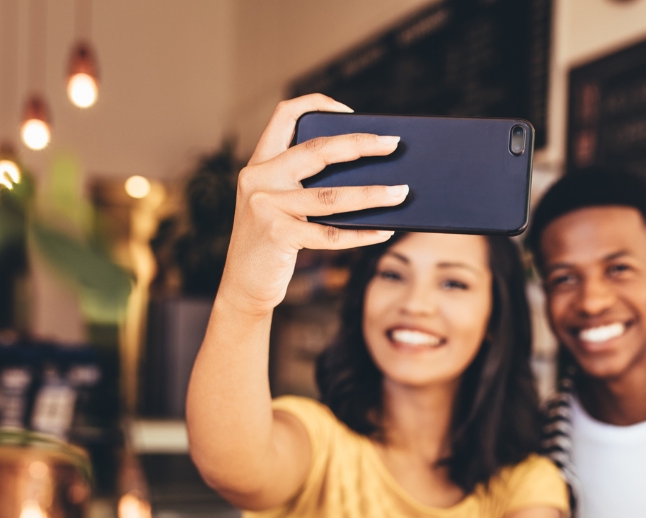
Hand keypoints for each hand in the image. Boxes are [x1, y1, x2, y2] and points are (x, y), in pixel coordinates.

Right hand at [219, 93, 409, 316]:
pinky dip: (361, 234)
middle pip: (318, 150)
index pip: (285, 116)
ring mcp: (266, 206)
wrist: (243, 285)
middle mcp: (259, 178)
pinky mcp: (278, 235)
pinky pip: (330, 233)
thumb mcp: (278, 204)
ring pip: (331, 196)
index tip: (351, 111)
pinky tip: (384, 231)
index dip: (317, 104)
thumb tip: (367, 173)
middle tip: (393, 144)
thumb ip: (305, 185)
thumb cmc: (271, 242)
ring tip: (401, 192)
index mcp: (260, 163)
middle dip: (361, 145)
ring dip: (373, 194)